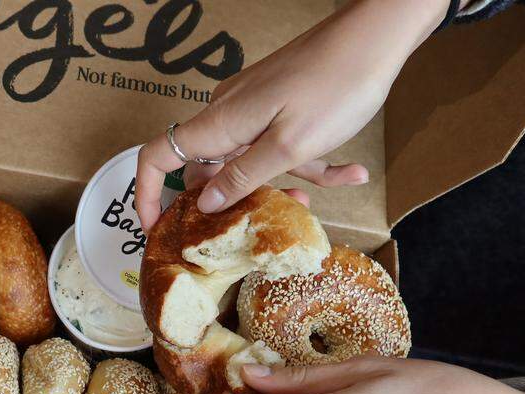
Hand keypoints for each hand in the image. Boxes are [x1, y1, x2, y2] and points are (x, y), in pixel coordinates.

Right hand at [135, 0, 452, 227]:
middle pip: (208, 170)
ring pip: (250, 162)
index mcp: (220, 124)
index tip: (156, 228)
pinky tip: (350, 170)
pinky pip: (279, 145)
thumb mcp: (289, 146)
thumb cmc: (335, 85)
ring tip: (322, 196)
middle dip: (235, 202)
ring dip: (284, 183)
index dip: (149, 195)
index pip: (159, 158)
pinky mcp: (276, 105)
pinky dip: (309, 163)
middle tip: (266, 225)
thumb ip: (243, 178)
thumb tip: (204, 204)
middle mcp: (227, 116)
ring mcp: (252, 109)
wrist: (376, 34)